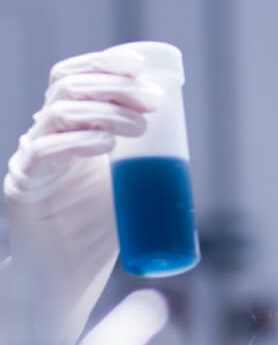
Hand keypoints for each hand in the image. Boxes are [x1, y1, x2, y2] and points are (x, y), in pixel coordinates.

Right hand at [3, 45, 163, 344]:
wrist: (68, 280)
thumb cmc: (100, 233)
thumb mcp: (130, 182)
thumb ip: (146, 157)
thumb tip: (186, 134)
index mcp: (69, 128)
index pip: (75, 77)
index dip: (104, 63)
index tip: (142, 67)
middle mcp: (46, 136)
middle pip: (69, 88)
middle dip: (114, 85)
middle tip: (151, 101)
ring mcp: (32, 159)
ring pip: (57, 112)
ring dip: (104, 111)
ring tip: (138, 127)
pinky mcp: (23, 186)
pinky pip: (44, 153)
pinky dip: (77, 142)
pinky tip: (105, 144)